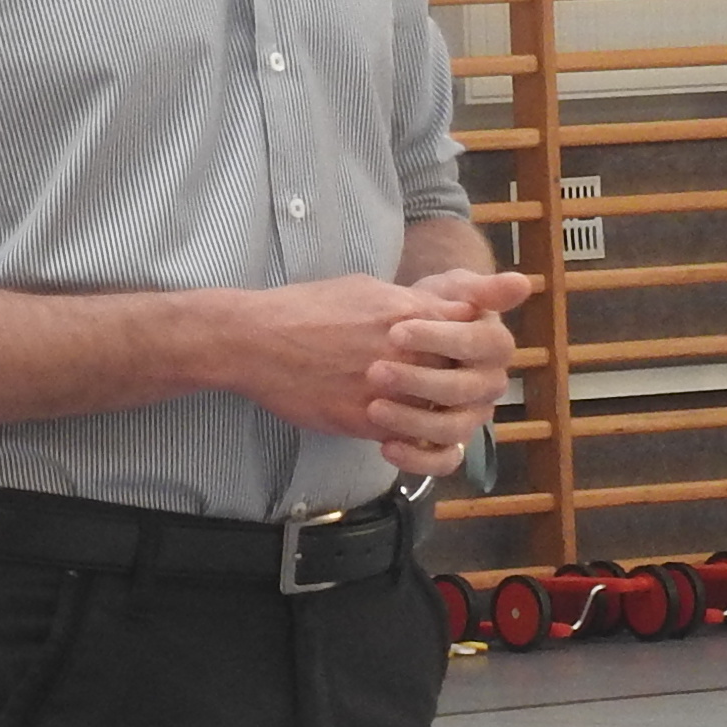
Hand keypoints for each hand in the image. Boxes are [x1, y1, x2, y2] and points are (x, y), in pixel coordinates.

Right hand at [221, 273, 480, 443]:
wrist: (255, 340)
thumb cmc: (302, 308)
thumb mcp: (363, 288)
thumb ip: (406, 302)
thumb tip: (431, 310)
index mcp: (409, 313)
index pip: (470, 331)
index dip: (469, 345)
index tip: (461, 352)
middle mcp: (407, 351)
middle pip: (461, 374)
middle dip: (455, 381)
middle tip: (447, 387)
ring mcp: (388, 389)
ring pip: (438, 411)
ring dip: (433, 413)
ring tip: (421, 411)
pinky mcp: (364, 420)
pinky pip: (407, 438)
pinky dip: (409, 438)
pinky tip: (397, 430)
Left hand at [364, 268, 528, 480]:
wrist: (402, 333)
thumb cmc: (430, 308)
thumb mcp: (449, 289)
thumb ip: (480, 288)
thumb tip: (521, 283)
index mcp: (494, 346)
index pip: (480, 344)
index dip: (440, 338)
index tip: (397, 331)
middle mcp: (488, 384)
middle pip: (464, 389)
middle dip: (418, 381)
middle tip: (376, 371)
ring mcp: (470, 416)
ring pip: (453, 429)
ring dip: (412, 421)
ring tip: (373, 408)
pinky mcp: (448, 442)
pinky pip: (443, 461)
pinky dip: (416, 459)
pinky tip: (385, 447)